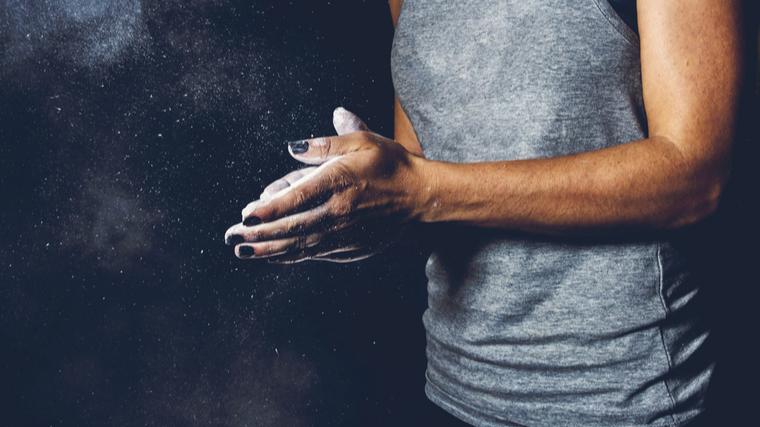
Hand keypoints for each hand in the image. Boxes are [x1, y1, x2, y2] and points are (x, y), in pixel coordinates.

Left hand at [224, 107, 427, 262]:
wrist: (422, 198)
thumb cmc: (391, 165)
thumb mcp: (362, 142)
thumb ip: (326, 143)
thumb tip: (292, 146)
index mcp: (339, 183)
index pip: (297, 199)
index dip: (269, 209)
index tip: (246, 214)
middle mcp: (338, 213)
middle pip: (292, 227)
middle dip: (258, 234)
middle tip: (231, 237)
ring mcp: (344, 235)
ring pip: (300, 246)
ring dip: (269, 250)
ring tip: (243, 251)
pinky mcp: (351, 249)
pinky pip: (315, 254)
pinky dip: (293, 256)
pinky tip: (275, 256)